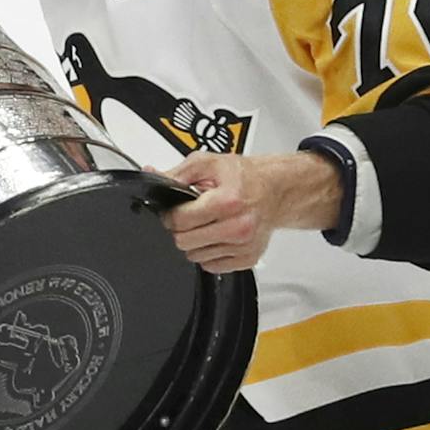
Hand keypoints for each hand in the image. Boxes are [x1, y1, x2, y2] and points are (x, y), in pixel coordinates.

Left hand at [152, 151, 342, 273]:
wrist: (276, 189)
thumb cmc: (245, 177)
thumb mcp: (209, 163)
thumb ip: (179, 173)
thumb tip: (153, 174)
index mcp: (227, 201)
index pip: (180, 221)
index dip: (170, 215)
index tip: (173, 211)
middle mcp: (237, 227)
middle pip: (184, 242)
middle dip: (181, 229)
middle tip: (190, 217)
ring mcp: (243, 246)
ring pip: (195, 256)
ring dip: (195, 242)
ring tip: (207, 223)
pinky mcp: (247, 259)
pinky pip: (212, 266)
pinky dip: (209, 253)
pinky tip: (217, 235)